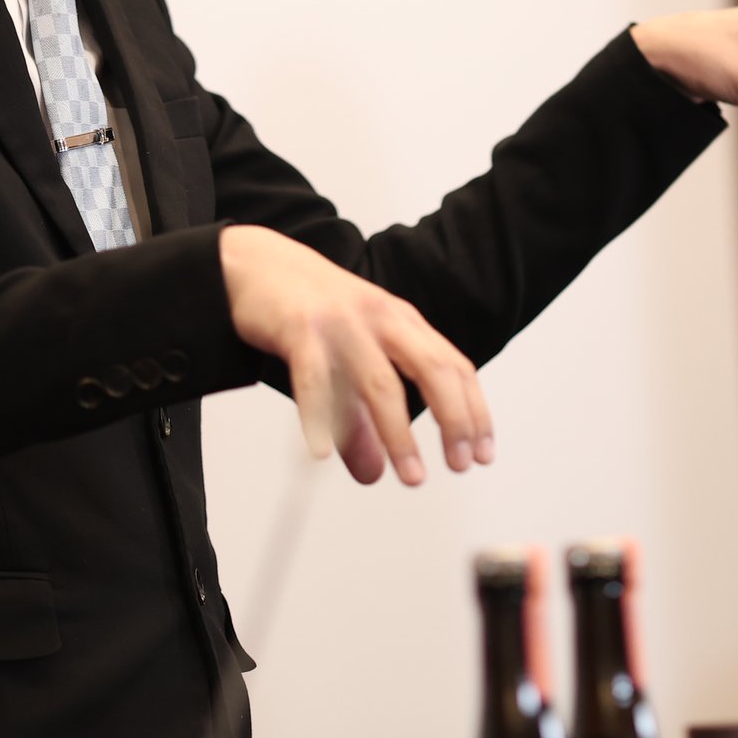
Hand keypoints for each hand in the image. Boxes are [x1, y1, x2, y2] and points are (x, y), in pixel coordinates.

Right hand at [217, 224, 495, 485]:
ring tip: (408, 474)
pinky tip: (323, 451)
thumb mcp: (347, 362)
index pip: (454, 366)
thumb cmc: (311, 311)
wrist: (256, 263)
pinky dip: (321, 416)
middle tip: (460, 463)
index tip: (481, 454)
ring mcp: (341, 322)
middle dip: (453, 418)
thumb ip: (361, 419)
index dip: (474, 411)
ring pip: (379, 380)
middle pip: (431, 368)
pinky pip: (314, 377)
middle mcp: (379, 318)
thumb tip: (373, 474)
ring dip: (399, 433)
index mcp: (401, 321)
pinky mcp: (299, 328)